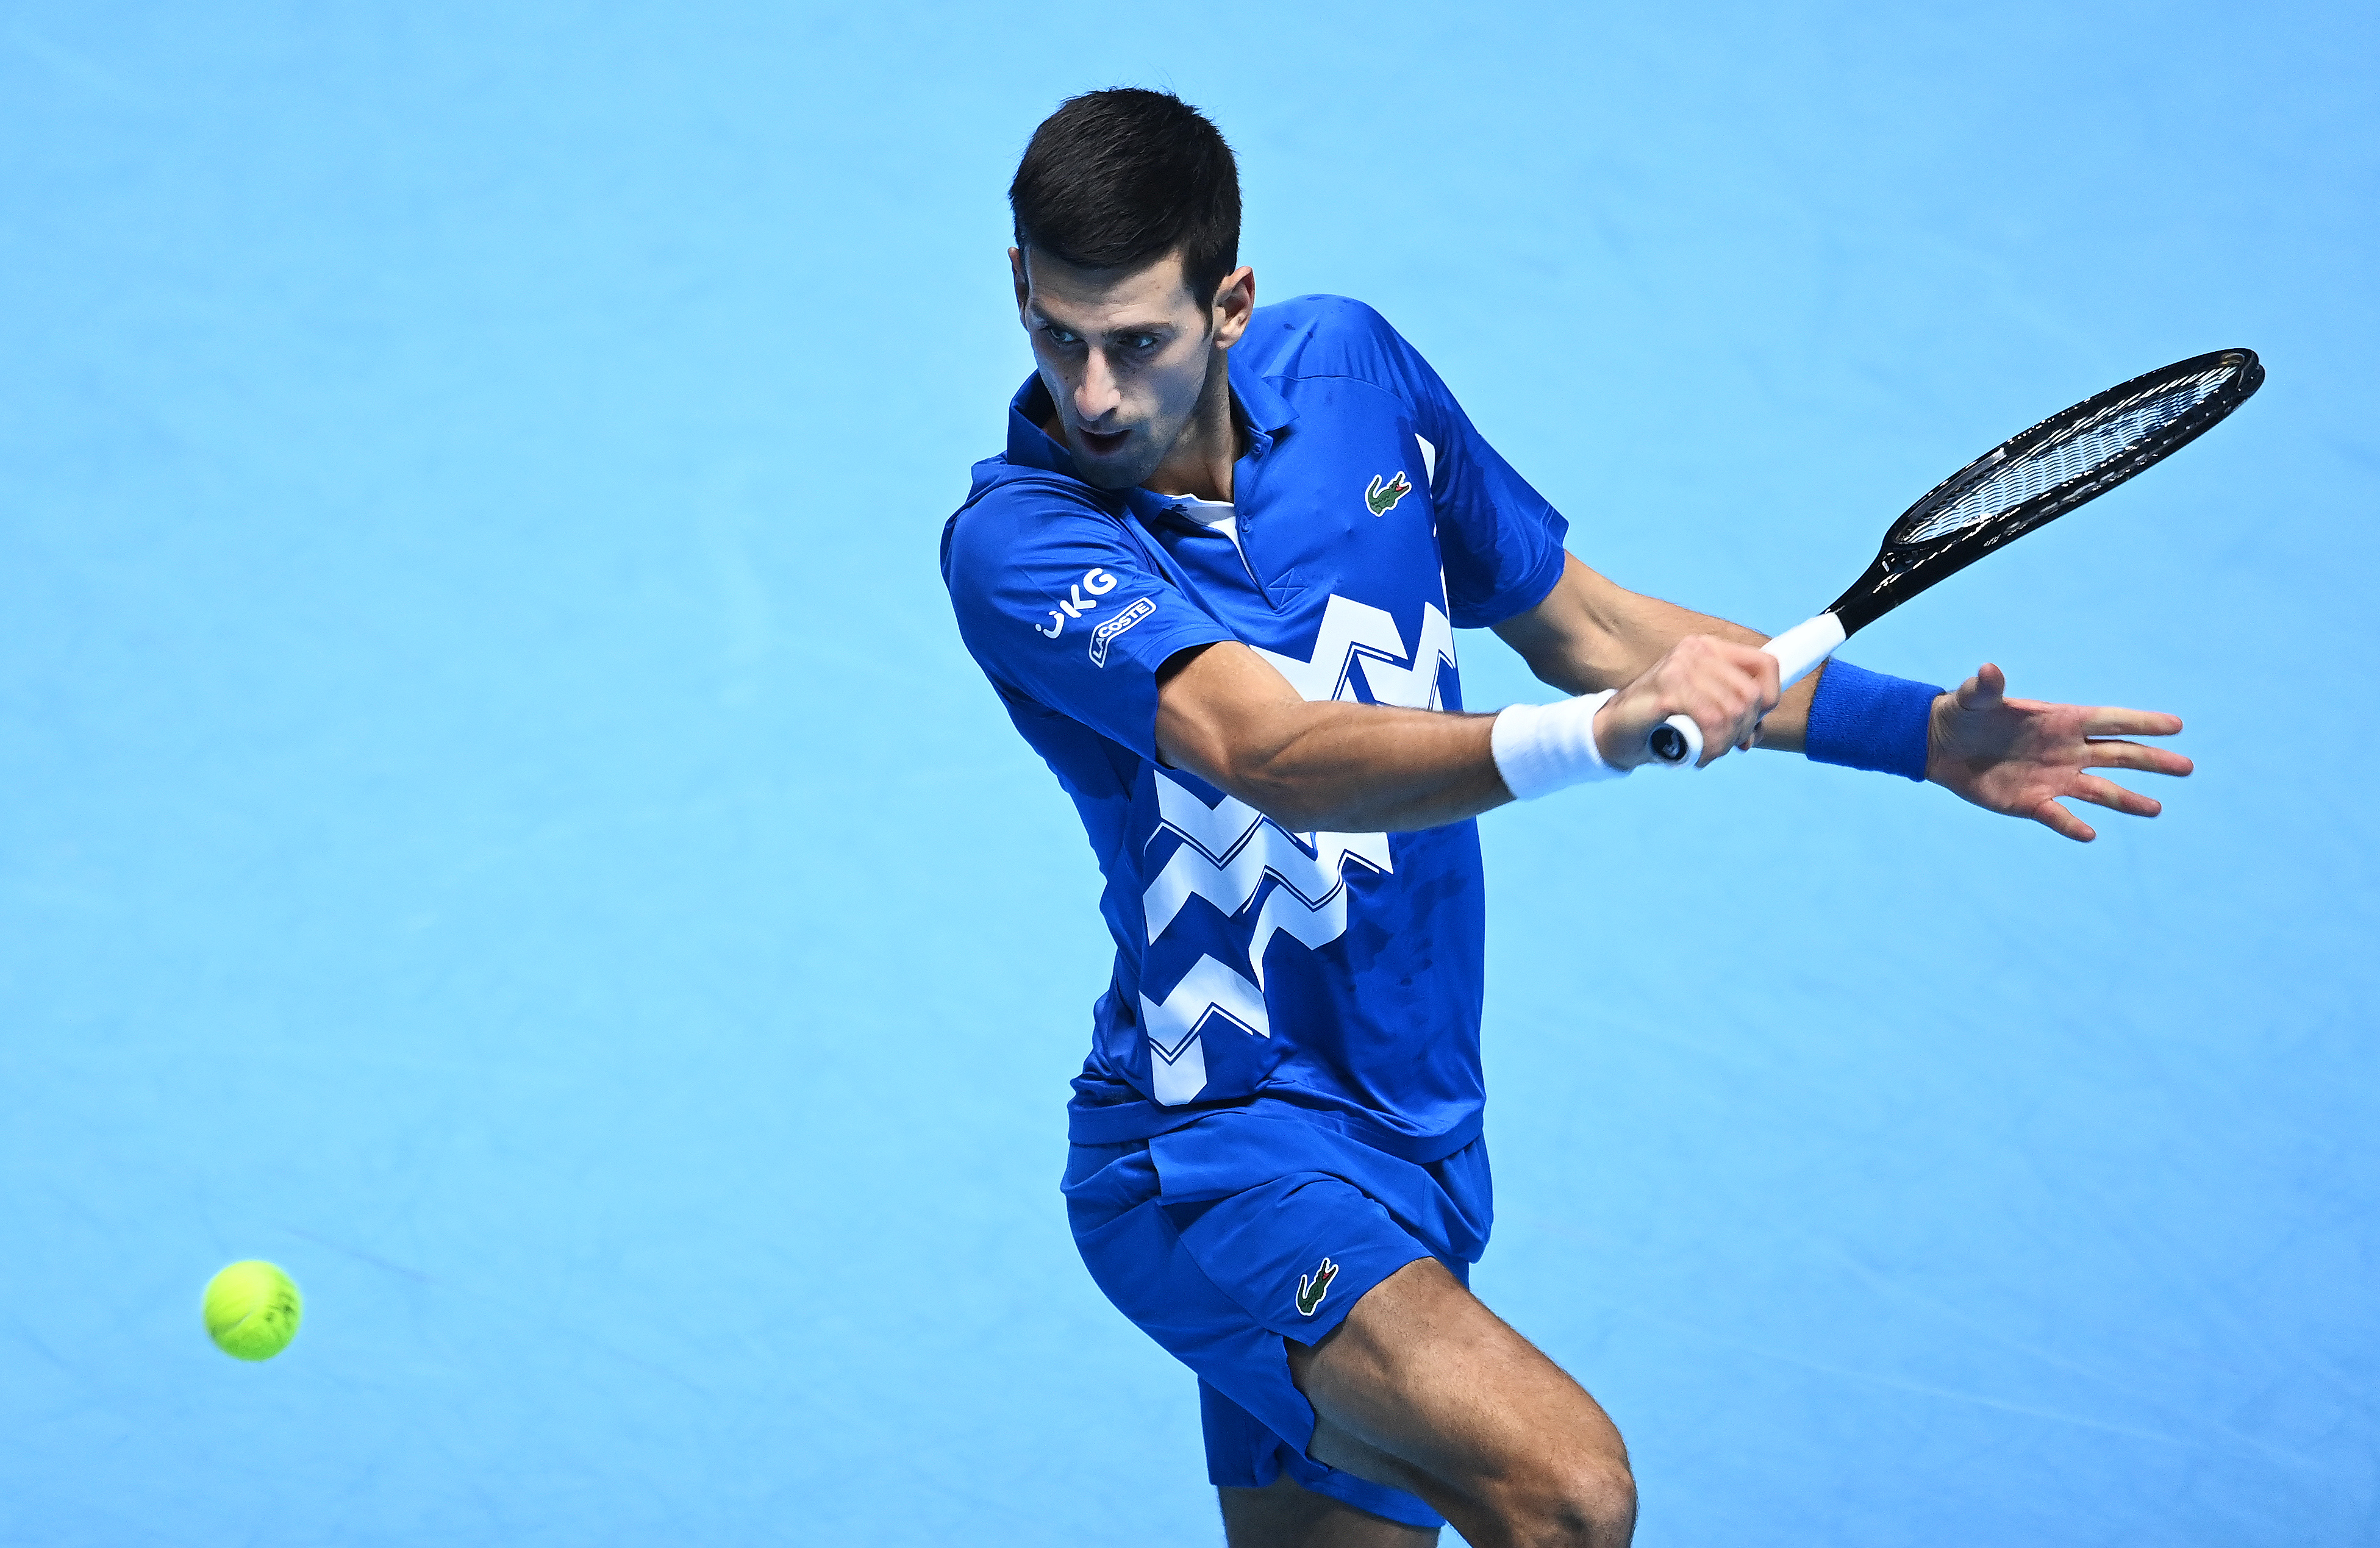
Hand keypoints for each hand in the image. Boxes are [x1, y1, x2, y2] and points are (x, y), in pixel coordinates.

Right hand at [1595, 634, 1779, 769]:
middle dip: (1743, 729)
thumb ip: (1730, 710)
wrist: (1610, 733)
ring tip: (1707, 752)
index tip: (1753, 723)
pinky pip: (1711, 721)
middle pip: (1751, 695)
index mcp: (1707, 648)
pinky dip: (1711, 746)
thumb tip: (1756, 731)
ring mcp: (1680, 668)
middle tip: (1723, 745)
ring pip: (1733, 711)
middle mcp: (1695, 651)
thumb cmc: (1657, 723)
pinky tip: (1699, 756)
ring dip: (1724, 743)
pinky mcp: (1668, 690)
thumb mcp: (1700, 708)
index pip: (1766, 664)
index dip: (1769, 699)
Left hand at [1927, 663, 2192, 841]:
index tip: (2176, 725)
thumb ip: (1986, 687)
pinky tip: (2088, 835)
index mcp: (2061, 720)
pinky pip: (2058, 816)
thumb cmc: (1964, 712)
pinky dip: (2072, 826)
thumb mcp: (1973, 698)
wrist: (1942, 745)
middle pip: (2119, 755)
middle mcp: (2067, 750)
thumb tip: (1989, 670)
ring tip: (2155, 809)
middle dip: (2152, 761)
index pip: (2110, 720)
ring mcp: (2054, 778)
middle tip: (2187, 767)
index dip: (2141, 722)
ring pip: (2099, 790)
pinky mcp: (2032, 802)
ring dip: (2127, 800)